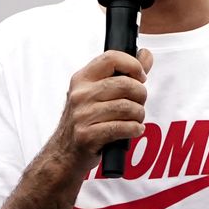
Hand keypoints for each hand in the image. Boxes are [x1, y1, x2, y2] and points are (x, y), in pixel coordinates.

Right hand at [49, 48, 152, 173]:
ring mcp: (82, 115)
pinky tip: (135, 129)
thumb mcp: (98, 93)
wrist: (63, 154)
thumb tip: (146, 54)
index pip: (111, 58)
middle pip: (125, 84)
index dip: (133, 64)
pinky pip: (123, 127)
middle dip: (141, 94)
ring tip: (136, 119)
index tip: (141, 77)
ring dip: (139, 114)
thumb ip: (125, 73)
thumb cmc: (86, 120)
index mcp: (82, 78)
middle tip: (139, 103)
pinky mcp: (87, 135)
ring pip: (127, 107)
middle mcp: (80, 94)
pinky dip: (135, 129)